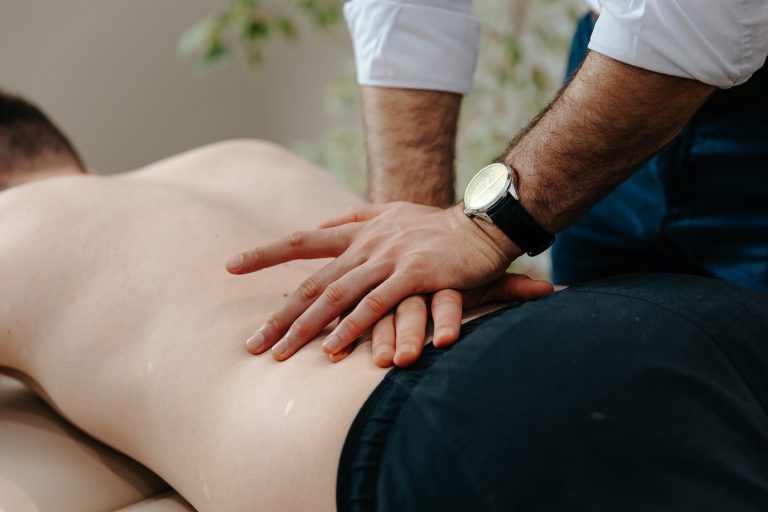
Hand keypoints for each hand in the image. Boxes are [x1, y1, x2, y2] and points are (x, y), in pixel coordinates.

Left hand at [227, 201, 524, 360]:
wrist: (482, 222)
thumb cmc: (437, 225)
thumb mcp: (392, 212)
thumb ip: (356, 216)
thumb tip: (324, 223)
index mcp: (358, 231)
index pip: (302, 241)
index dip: (265, 253)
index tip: (231, 265)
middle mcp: (367, 244)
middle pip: (314, 283)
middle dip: (281, 316)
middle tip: (254, 344)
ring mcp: (390, 258)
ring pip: (337, 296)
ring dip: (307, 328)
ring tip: (281, 355)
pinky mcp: (415, 274)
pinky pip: (375, 305)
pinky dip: (352, 327)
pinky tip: (333, 349)